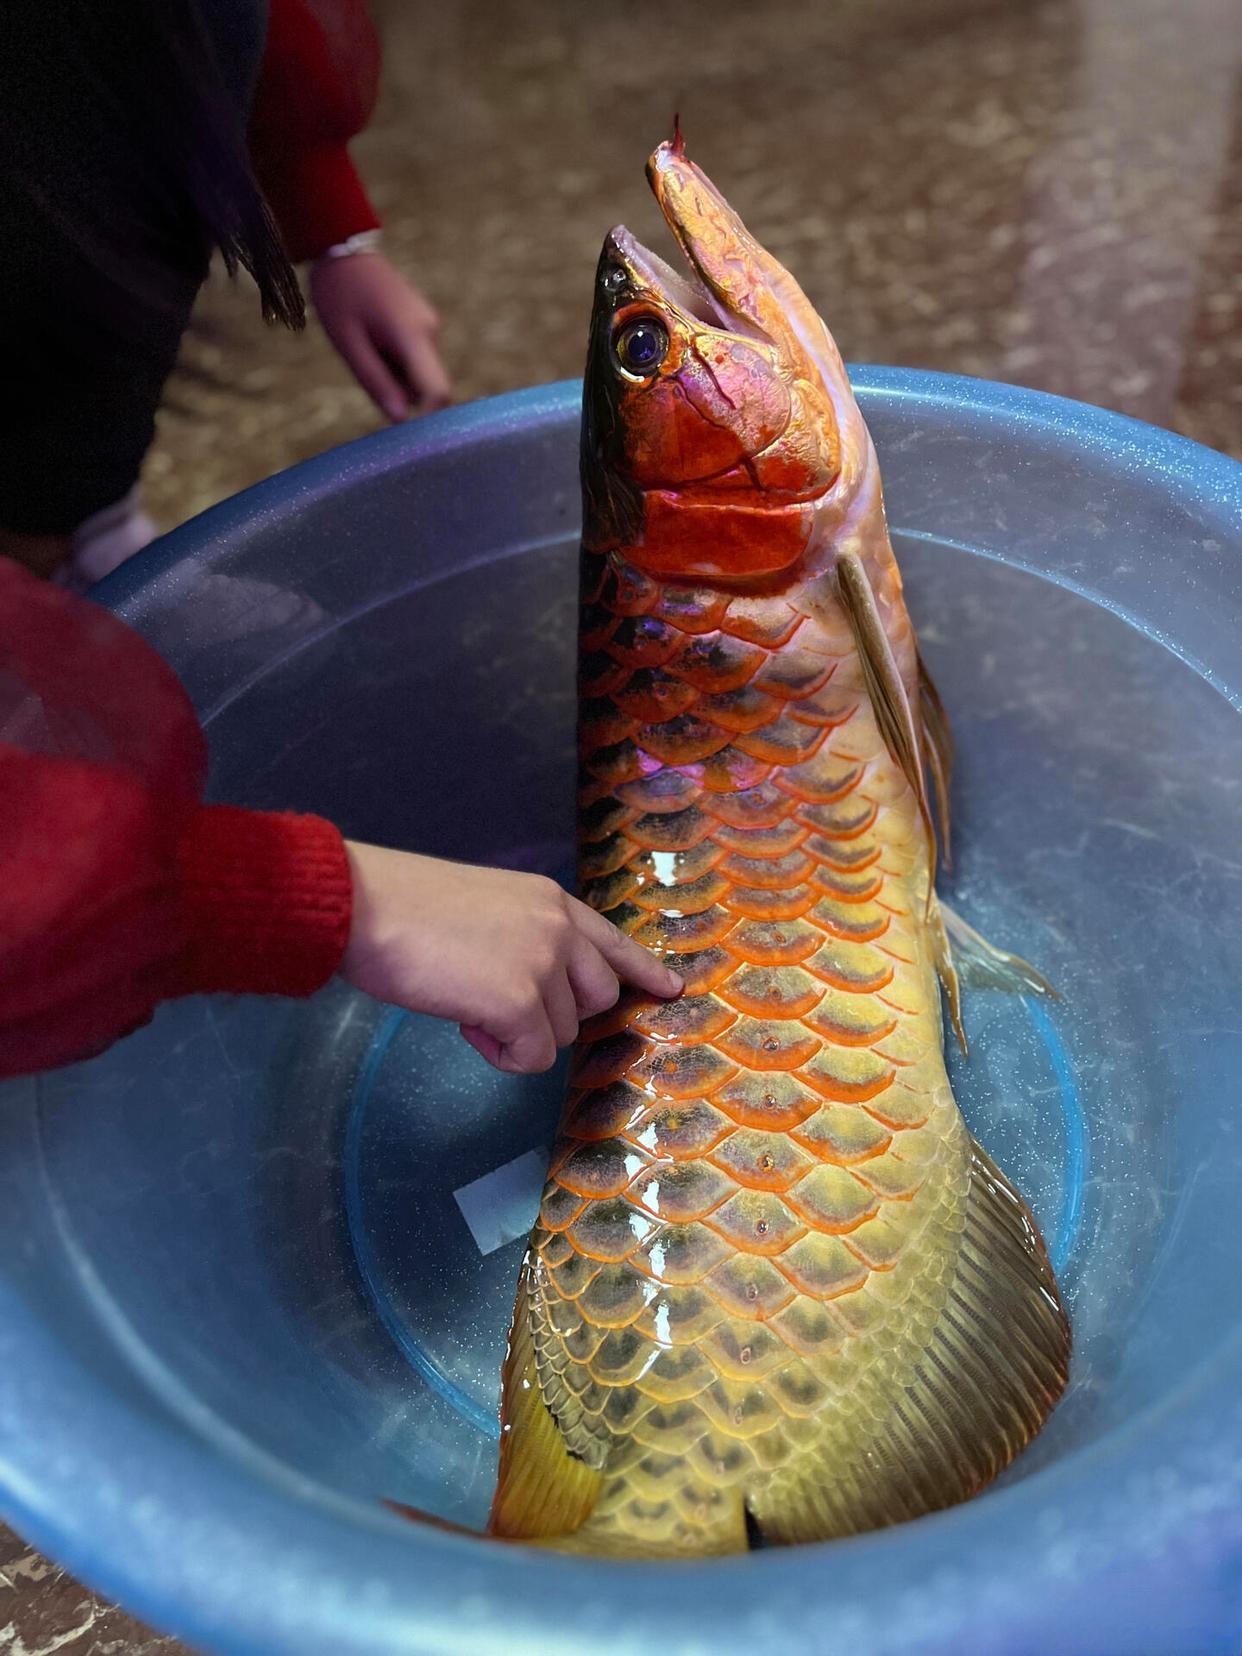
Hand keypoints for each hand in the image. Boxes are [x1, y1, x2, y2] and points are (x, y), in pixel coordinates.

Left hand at [310, 251, 451, 421]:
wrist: (342, 247)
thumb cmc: (339, 295)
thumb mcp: (348, 344)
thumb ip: (376, 382)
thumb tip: (401, 420)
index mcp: (411, 336)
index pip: (437, 390)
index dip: (431, 418)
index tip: (416, 436)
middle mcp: (429, 331)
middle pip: (423, 385)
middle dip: (397, 389)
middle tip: (363, 362)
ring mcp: (428, 325)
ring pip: (416, 372)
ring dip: (393, 373)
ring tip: (364, 343)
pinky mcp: (423, 322)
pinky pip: (413, 356)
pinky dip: (394, 358)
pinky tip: (372, 335)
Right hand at [341, 844, 682, 1073]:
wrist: (363, 906)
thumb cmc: (403, 907)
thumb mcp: (485, 906)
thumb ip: (523, 937)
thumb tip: (532, 986)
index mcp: (550, 900)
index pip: (613, 941)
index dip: (643, 970)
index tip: (671, 988)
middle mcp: (559, 928)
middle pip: (595, 999)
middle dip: (552, 1015)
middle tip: (496, 1003)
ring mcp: (543, 964)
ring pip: (561, 1034)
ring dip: (517, 1034)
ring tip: (465, 1000)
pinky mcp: (520, 1002)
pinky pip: (532, 1058)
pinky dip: (499, 1053)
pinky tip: (464, 1023)